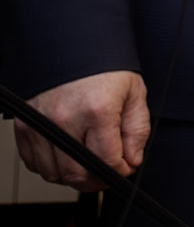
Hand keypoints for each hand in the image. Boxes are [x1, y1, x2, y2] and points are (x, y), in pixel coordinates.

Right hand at [16, 71, 149, 190]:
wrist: (73, 46)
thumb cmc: (104, 68)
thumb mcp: (134, 94)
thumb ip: (136, 131)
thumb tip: (131, 161)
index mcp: (96, 110)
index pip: (106, 161)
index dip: (120, 171)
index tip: (124, 168)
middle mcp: (64, 119)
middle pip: (76, 174)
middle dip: (96, 180)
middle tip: (107, 172)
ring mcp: (40, 123)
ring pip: (53, 173)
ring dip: (73, 176)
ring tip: (88, 163)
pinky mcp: (24, 125)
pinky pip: (34, 162)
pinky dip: (51, 166)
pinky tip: (67, 154)